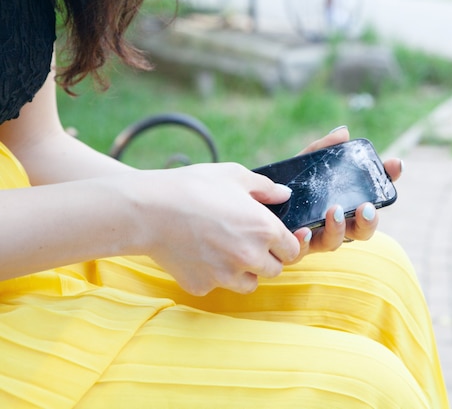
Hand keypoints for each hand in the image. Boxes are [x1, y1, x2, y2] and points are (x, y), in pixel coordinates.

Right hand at [135, 163, 299, 295]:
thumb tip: (284, 195)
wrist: (148, 209)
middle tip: (247, 241)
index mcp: (265, 230)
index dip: (286, 242)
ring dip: (244, 271)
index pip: (294, 250)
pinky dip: (213, 275)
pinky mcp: (203, 286)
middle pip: (275, 270)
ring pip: (250, 283)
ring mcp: (226, 276)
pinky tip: (199, 253)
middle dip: (266, 257)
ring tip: (225, 249)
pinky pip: (217, 285)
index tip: (274, 237)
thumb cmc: (193, 187)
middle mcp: (250, 257)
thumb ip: (265, 187)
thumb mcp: (234, 175)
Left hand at [288, 126, 402, 261]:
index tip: (395, 165)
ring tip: (334, 212)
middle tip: (366, 207)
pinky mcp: (292, 247)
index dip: (387, 181)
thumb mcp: (303, 164)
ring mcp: (315, 238)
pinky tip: (305, 230)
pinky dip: (305, 241)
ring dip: (339, 229)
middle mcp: (334, 225)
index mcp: (343, 205)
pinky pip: (302, 250)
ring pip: (336, 242)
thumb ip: (322, 150)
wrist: (252, 203)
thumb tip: (344, 133)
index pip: (372, 196)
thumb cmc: (284, 186)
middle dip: (369, 221)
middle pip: (362, 230)